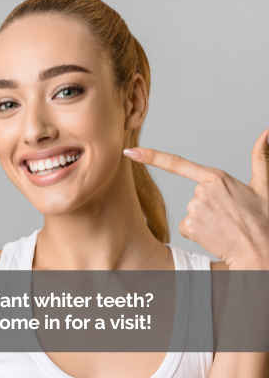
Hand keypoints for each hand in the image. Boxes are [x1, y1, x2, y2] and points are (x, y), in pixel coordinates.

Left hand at [123, 130, 268, 269]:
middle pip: (194, 196)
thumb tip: (266, 133)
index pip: (178, 163)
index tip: (131, 152)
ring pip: (191, 212)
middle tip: (228, 216)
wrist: (261, 252)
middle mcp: (202, 191)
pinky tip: (215, 235)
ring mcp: (194, 208)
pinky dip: (199, 231)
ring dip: (205, 219)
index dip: (151, 156)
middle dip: (208, 205)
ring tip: (224, 226)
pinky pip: (187, 226)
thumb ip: (261, 158)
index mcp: (217, 178)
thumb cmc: (263, 220)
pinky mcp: (189, 226)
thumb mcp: (264, 187)